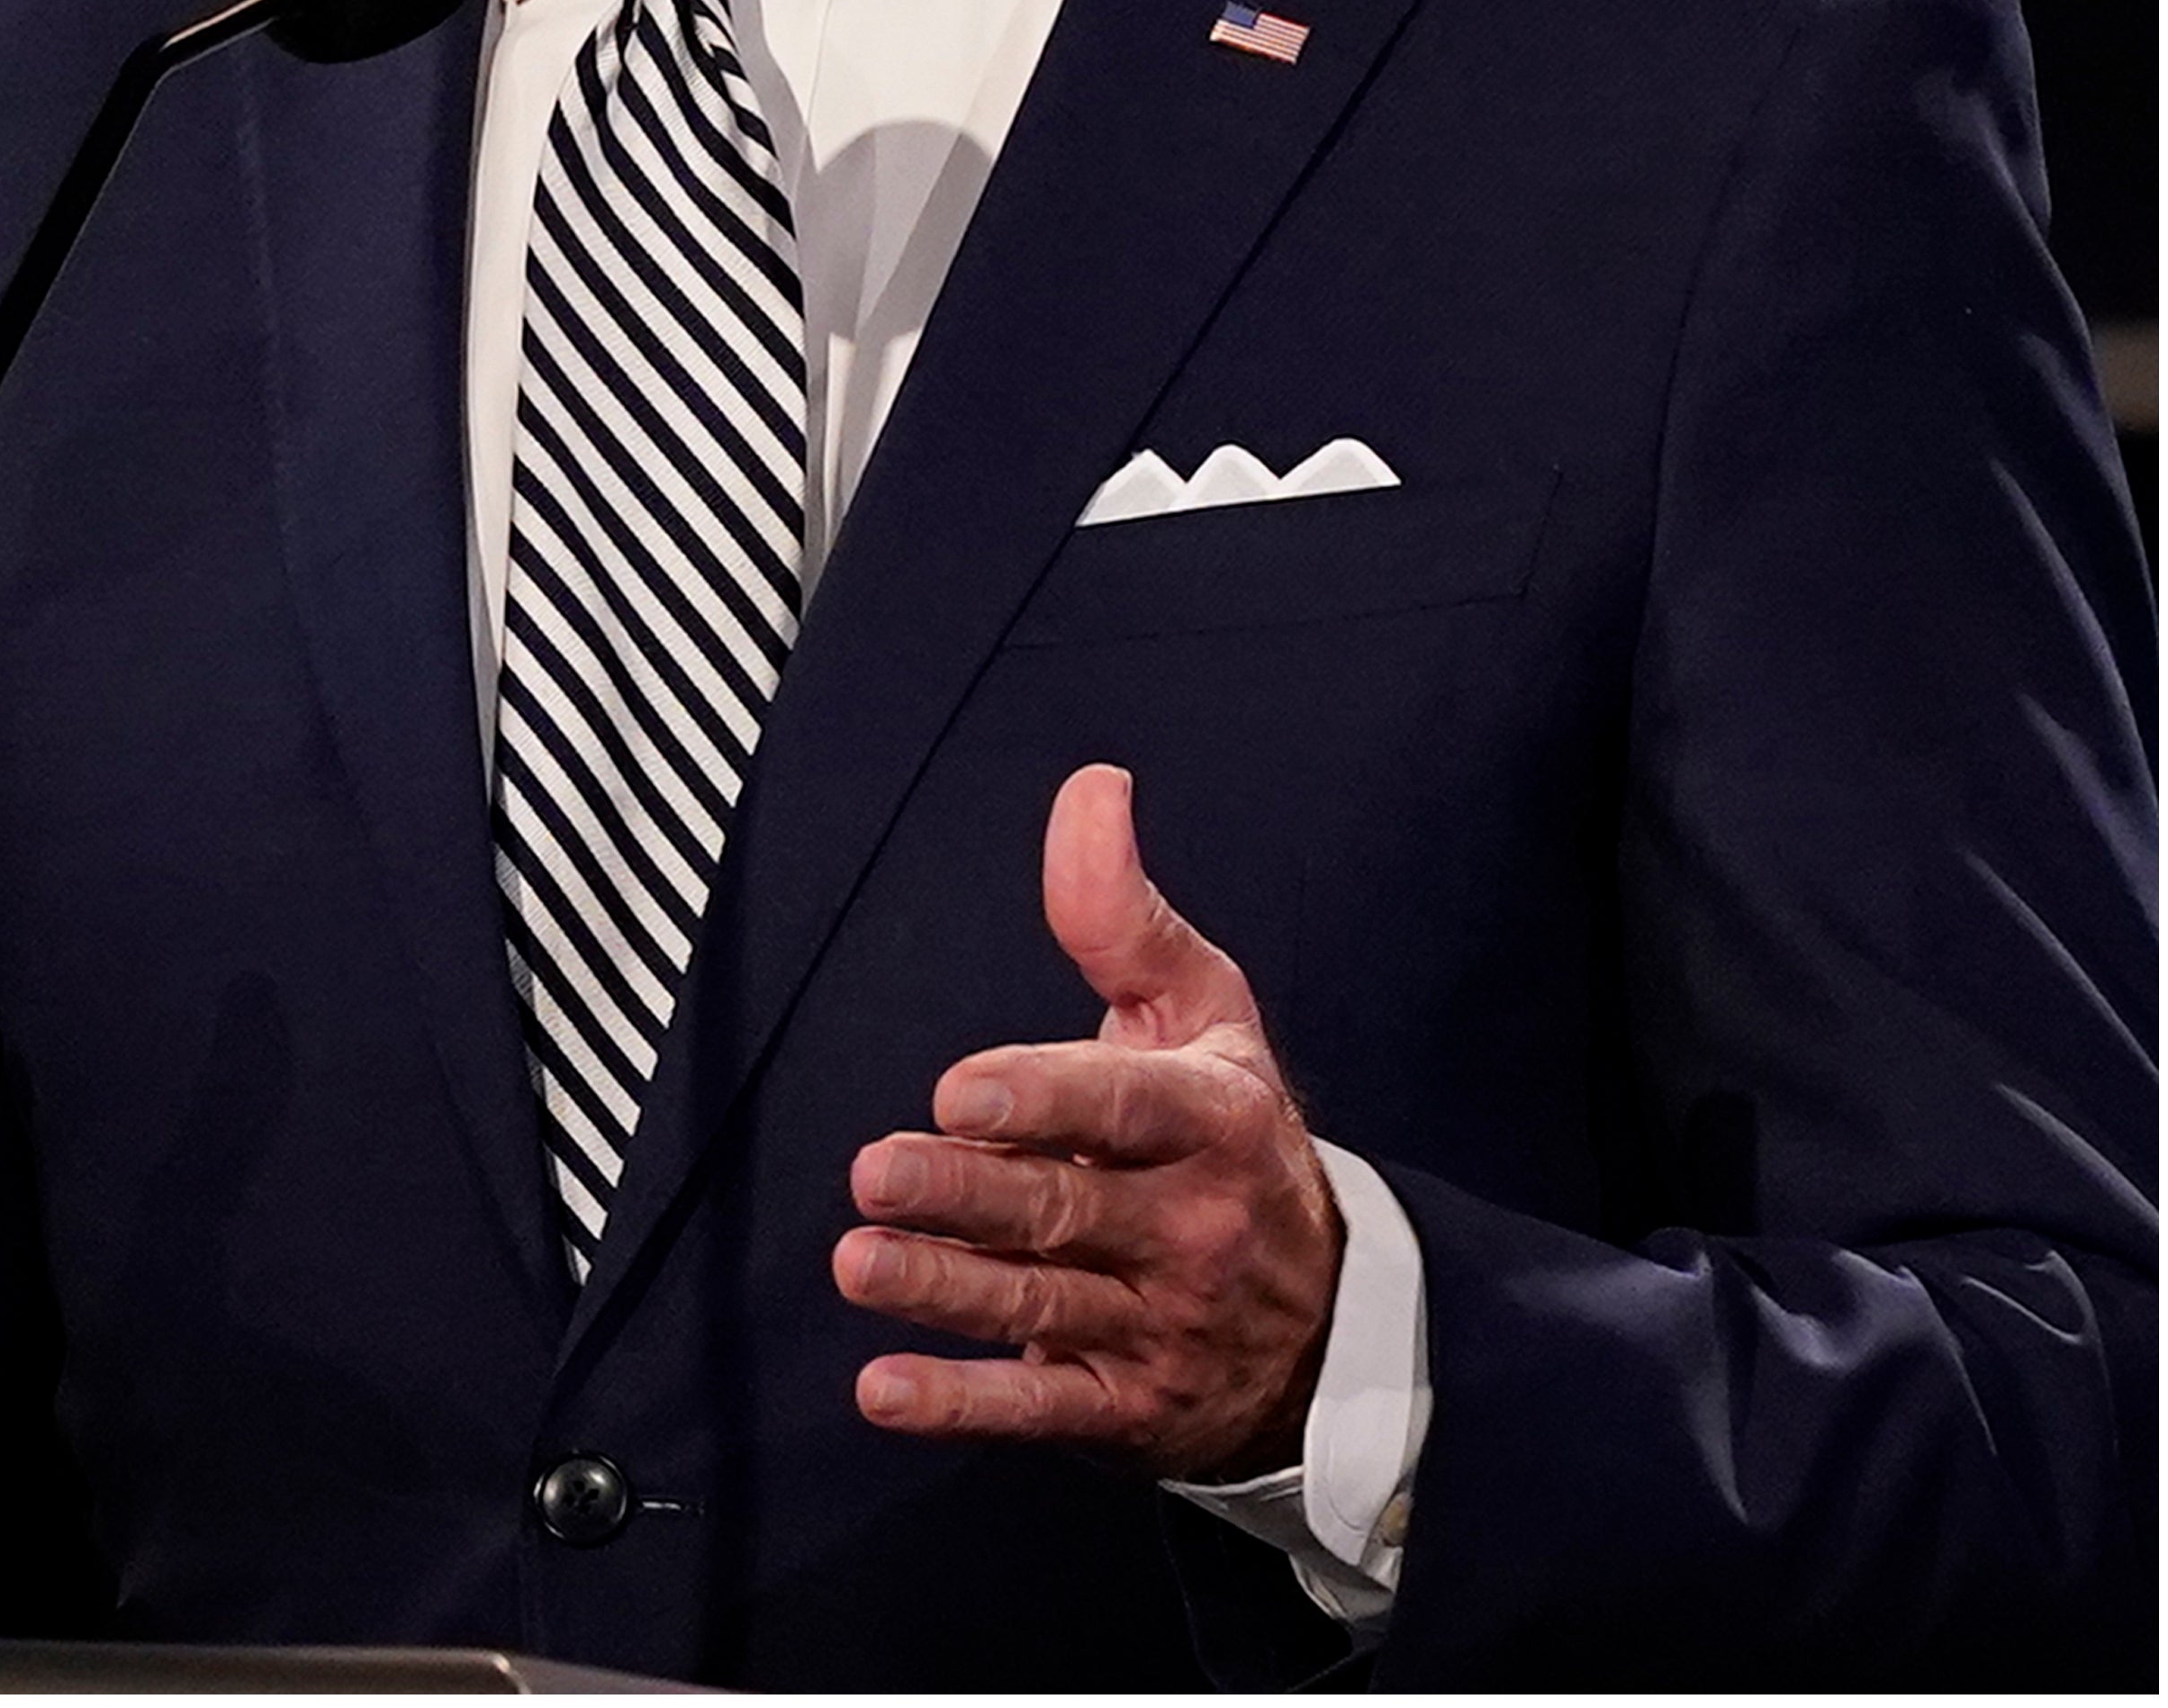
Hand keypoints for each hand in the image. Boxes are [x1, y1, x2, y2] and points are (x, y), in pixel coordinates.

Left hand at [834, 762, 1339, 1480]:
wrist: (1337, 1326)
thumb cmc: (1235, 1141)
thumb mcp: (1206, 1020)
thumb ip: (1125, 915)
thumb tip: (1089, 788)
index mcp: (1210, 1125)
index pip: (1124, 1110)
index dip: (1043, 1100)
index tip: (960, 1091)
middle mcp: (1190, 1230)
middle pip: (1064, 1210)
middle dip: (968, 1194)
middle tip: (878, 1171)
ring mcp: (1158, 1326)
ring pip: (1039, 1308)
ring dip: (944, 1292)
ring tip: (859, 1263)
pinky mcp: (1124, 1407)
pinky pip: (1038, 1409)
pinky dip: (961, 1405)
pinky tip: (883, 1391)